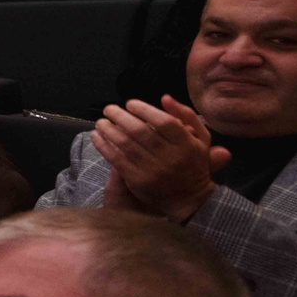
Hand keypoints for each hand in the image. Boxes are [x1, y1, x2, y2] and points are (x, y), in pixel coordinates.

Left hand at [91, 98, 224, 221]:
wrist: (189, 198)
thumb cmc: (193, 162)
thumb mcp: (200, 138)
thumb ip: (186, 116)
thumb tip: (164, 98)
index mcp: (186, 144)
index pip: (163, 122)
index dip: (144, 109)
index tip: (130, 103)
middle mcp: (170, 157)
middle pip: (141, 131)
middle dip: (121, 116)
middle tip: (108, 109)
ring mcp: (153, 170)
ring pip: (126, 145)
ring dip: (109, 130)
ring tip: (100, 121)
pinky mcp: (138, 181)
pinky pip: (117, 160)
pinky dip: (104, 146)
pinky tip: (96, 136)